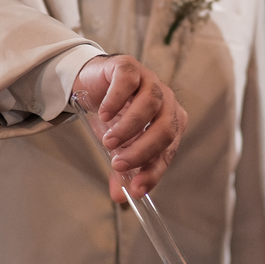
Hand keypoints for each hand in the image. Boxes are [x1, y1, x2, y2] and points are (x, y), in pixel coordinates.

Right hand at [72, 54, 186, 199]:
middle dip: (142, 150)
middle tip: (118, 164)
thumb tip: (121, 197)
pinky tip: (104, 115)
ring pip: (150, 104)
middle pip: (165, 127)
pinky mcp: (129, 67)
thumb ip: (121, 170)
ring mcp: (149, 81)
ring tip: (108, 142)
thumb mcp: (118, 147)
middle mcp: (166, 101)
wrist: (94, 84)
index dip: (154, 171)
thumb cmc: (114, 116)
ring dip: (128, 127)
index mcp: (170, 122)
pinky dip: (116, 100)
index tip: (136, 189)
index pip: (169, 150)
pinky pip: (128, 82)